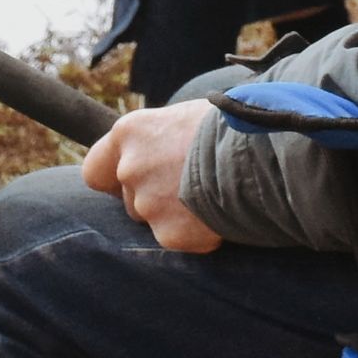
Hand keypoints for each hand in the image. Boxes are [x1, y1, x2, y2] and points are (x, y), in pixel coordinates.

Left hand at [82, 102, 222, 252]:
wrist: (262, 151)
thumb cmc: (232, 123)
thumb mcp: (185, 118)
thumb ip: (159, 140)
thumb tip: (162, 152)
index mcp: (129, 133)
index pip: (95, 170)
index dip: (112, 179)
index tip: (128, 183)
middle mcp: (130, 168)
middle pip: (129, 199)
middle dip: (154, 199)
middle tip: (189, 188)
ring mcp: (147, 204)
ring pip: (154, 220)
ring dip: (176, 216)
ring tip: (212, 195)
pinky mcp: (170, 233)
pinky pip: (179, 239)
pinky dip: (198, 234)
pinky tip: (221, 213)